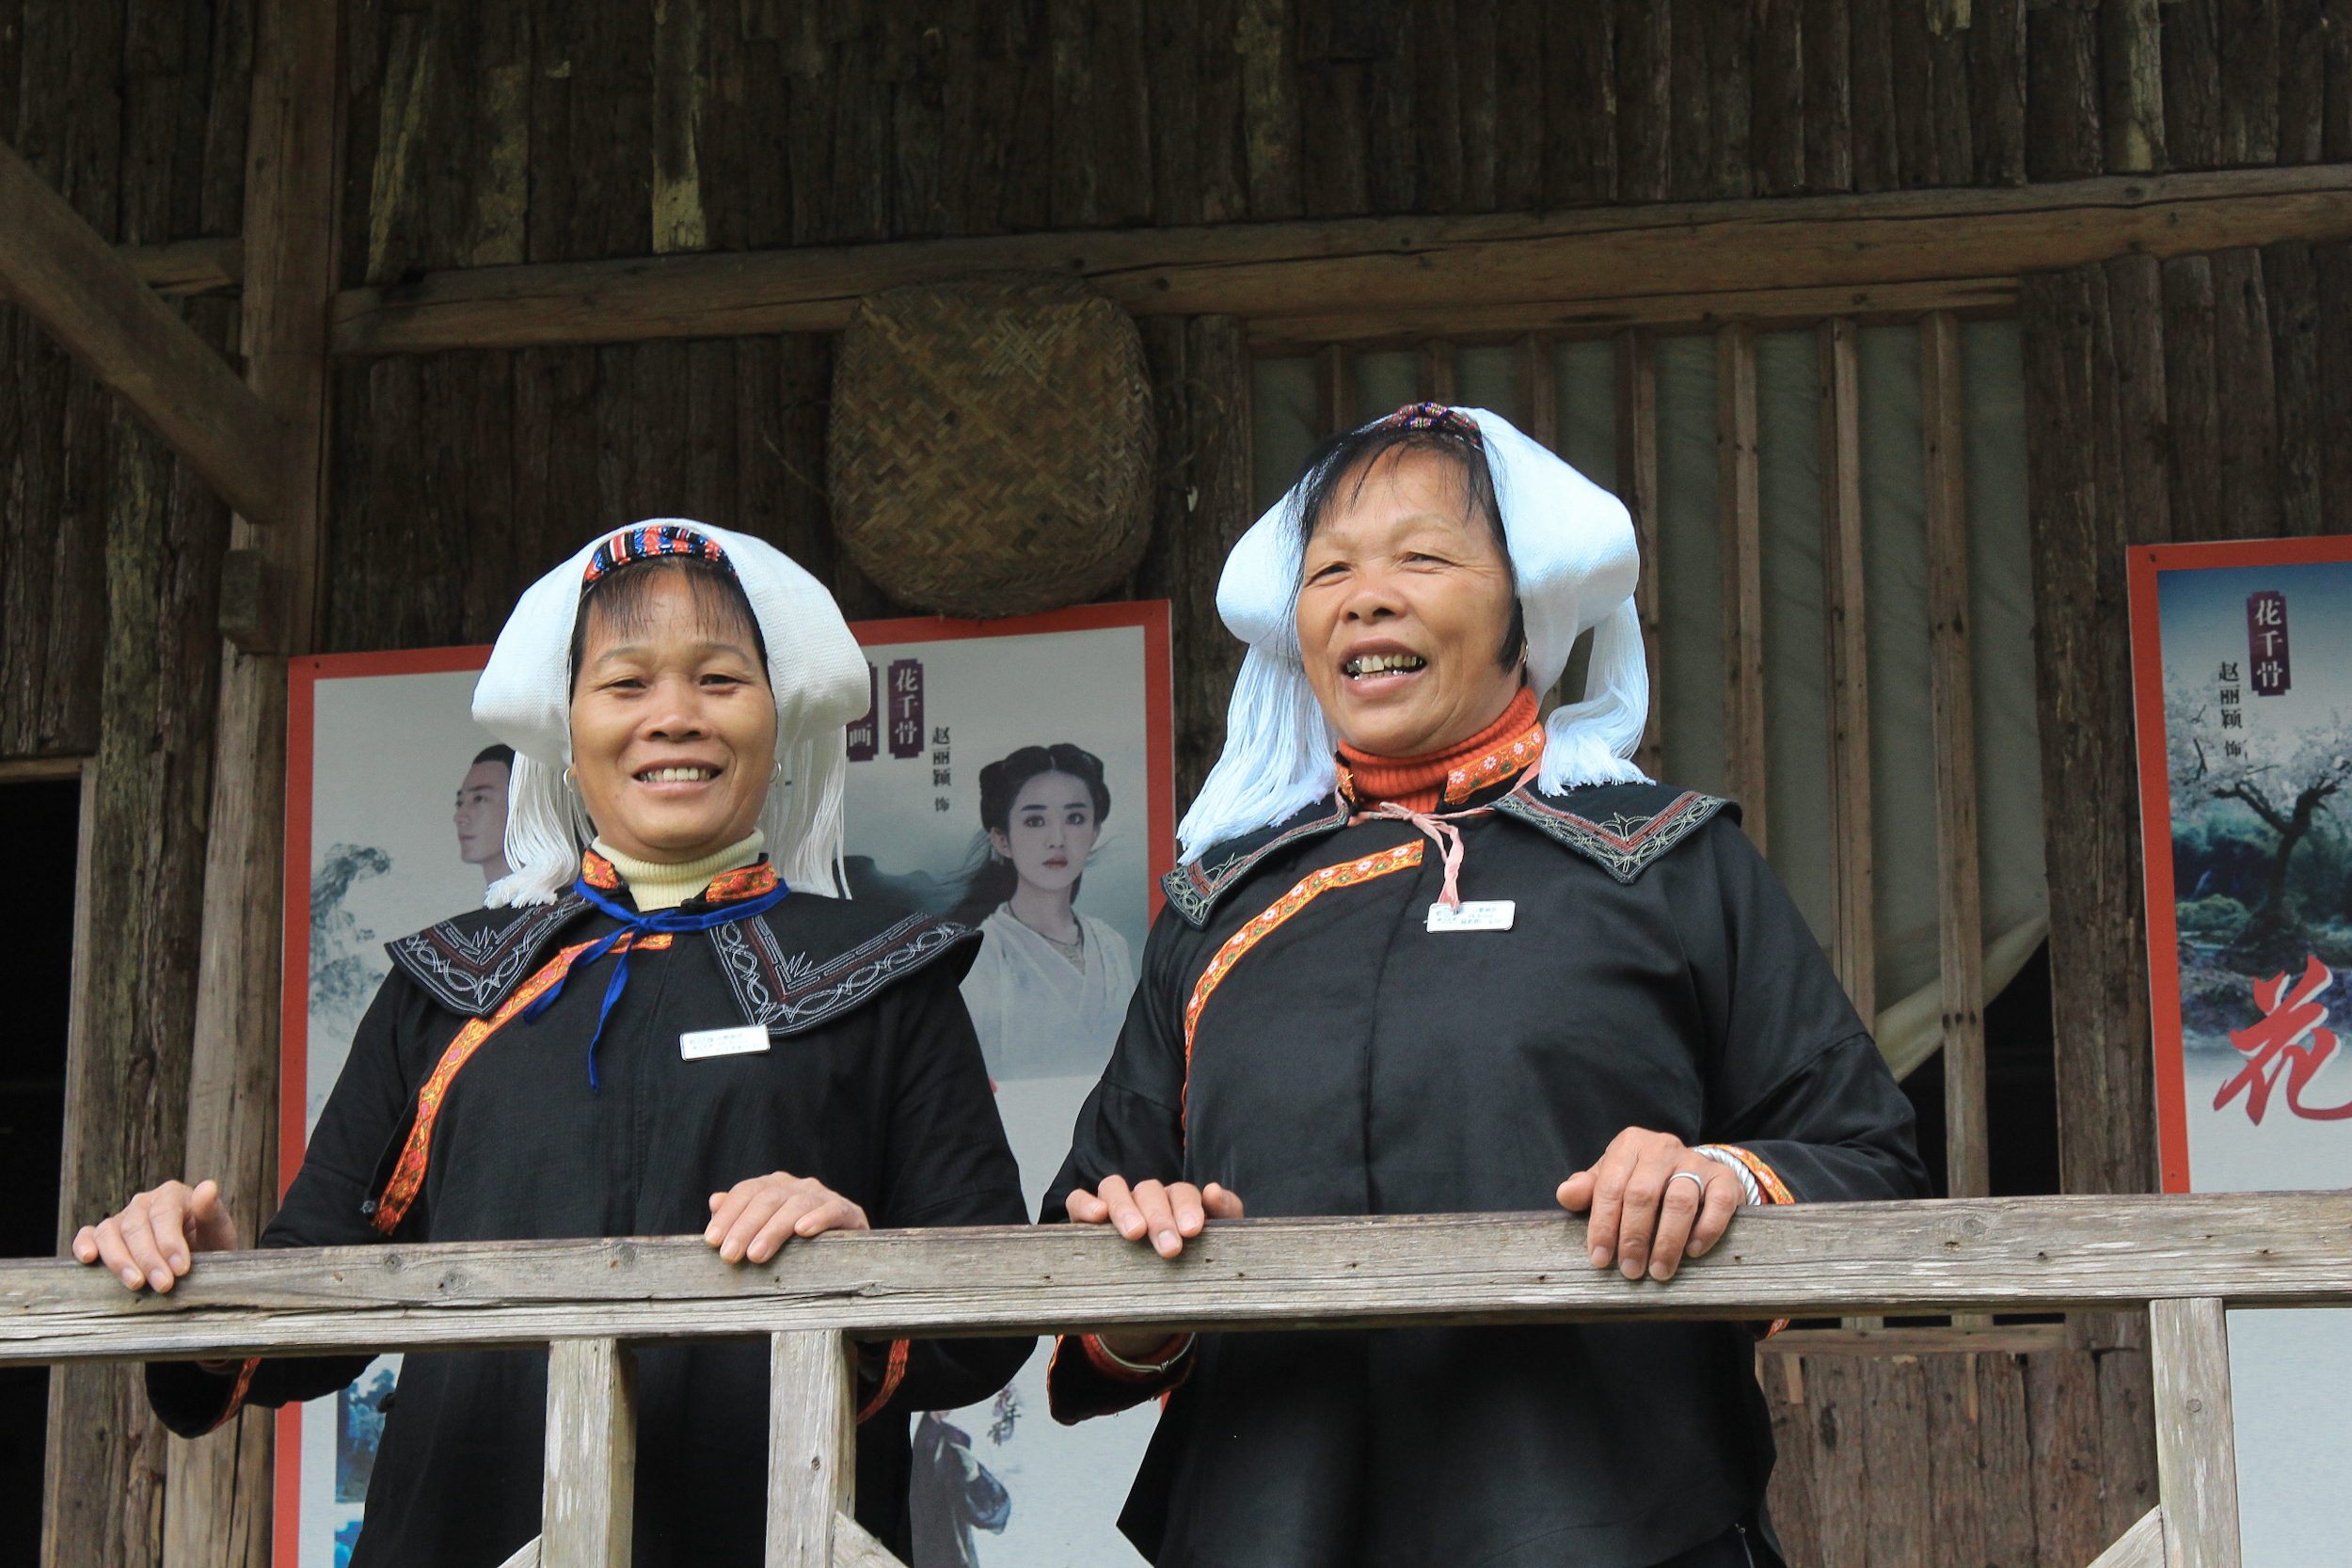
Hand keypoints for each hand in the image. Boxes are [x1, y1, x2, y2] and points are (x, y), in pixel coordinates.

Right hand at [71, 1179, 240, 1293]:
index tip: (181, 1269)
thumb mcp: (218, 1231)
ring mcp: (122, 1218)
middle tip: (164, 1285)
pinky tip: (88, 1259)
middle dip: (149, 1258)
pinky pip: (88, 1235)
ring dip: (120, 1260)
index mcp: (171, 1194)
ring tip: (136, 1284)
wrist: (199, 1260)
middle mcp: (143, 1202)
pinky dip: (83, 1244)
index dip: (170, 1242)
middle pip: (136, 1227)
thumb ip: (211, 1211)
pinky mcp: (105, 1235)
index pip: (164, 1214)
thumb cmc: (209, 1243)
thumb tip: (209, 1187)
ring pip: (110, 1233)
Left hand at [704, 1172, 867, 1263]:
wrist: (844, 1247)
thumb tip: (715, 1201)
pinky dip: (818, 1218)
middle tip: (730, 1255)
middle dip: (745, 1227)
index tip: (712, 1240)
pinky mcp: (847, 1211)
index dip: (728, 1215)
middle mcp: (797, 1186)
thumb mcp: (763, 1230)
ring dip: (774, 1230)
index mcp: (774, 1186)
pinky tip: (803, 1231)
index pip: (746, 1192)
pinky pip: (832, 1210)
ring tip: (756, 1255)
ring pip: (795, 1205)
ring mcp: (822, 1196)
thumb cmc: (795, 1242)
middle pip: (767, 1199)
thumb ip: (739, 1217)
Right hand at [1065, 1175, 1242, 1259]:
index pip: (1181, 1193)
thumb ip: (1225, 1217)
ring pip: (1114, 1187)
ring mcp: (1114, 1208)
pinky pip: (1077, 1201)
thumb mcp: (1212, 1251)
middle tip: (1170, 1248)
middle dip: (1160, 1217)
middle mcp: (1145, 1200)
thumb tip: (1214, 1191)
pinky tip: (1097, 1216)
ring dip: (1125, 1207)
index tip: (1192, 1230)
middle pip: (1149, 1190)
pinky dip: (1086, 1203)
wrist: (1152, 1318)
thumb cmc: (1186, 1276)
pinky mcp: (1084, 1222)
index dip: (1187, 1206)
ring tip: (1135, 1233)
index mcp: (1177, 1204)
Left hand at [1556, 1127, 1739, 1282]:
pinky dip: (1704, 1230)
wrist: (1697, 1171)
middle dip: (1633, 1237)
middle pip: (1642, 1194)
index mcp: (1629, 1145)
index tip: (1600, 1259)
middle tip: (1630, 1270)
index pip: (1610, 1186)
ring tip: (1659, 1271)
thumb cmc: (1644, 1180)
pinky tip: (1692, 1251)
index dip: (1603, 1225)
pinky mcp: (1724, 1178)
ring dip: (1667, 1241)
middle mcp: (1662, 1148)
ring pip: (1679, 1201)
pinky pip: (1717, 1203)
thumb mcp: (1613, 1179)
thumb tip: (1566, 1194)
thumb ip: (1589, 1189)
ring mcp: (1696, 1161)